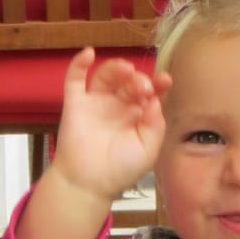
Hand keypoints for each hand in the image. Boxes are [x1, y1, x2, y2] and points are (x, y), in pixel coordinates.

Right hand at [50, 49, 171, 203]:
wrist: (89, 184)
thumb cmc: (119, 170)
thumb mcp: (148, 149)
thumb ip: (155, 124)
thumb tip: (154, 100)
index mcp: (136, 116)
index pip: (149, 92)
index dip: (157, 84)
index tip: (164, 80)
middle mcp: (117, 106)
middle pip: (129, 81)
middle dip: (139, 80)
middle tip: (143, 88)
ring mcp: (95, 102)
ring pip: (106, 75)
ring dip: (117, 68)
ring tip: (126, 71)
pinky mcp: (75, 103)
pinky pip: (75, 79)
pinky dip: (79, 63)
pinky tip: (88, 54)